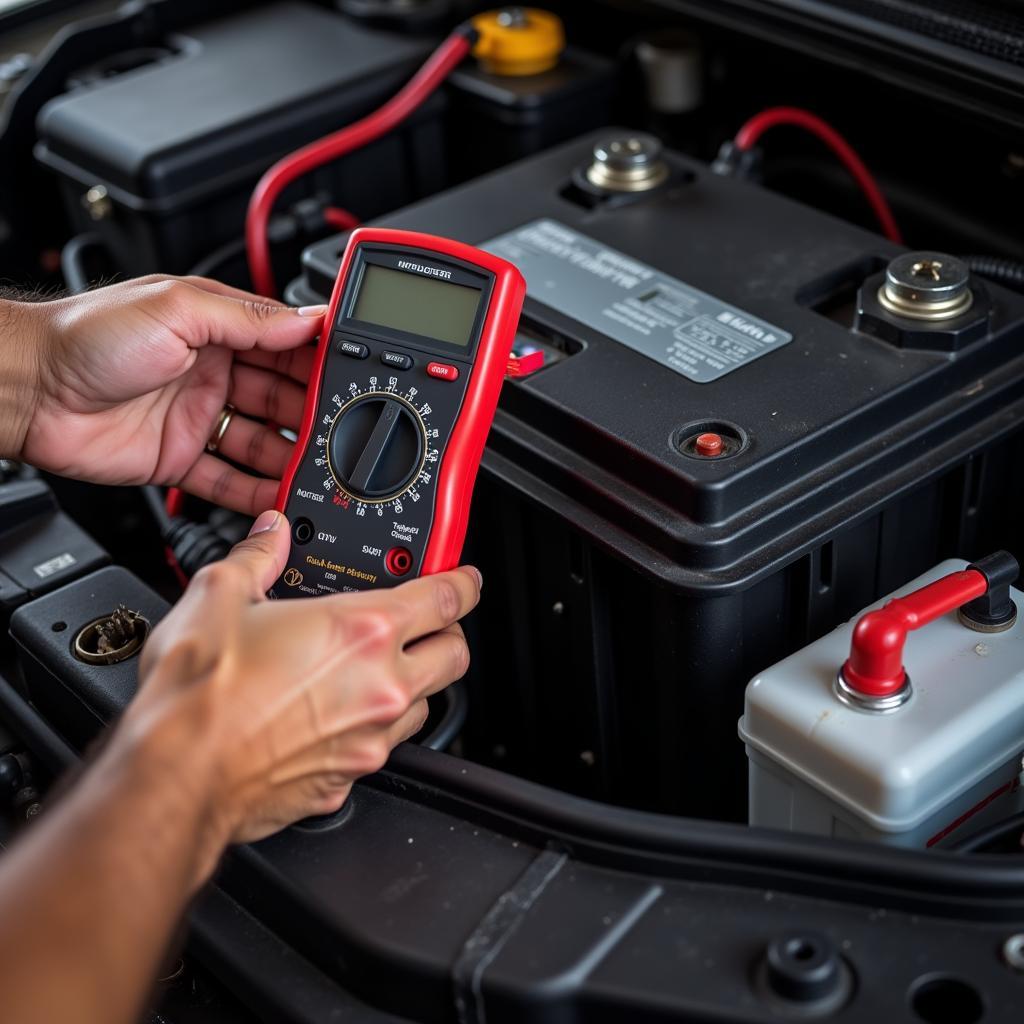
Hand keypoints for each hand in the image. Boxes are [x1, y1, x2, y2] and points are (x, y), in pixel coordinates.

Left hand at [16, 276, 325, 513]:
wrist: (26, 389)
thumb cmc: (86, 336)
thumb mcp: (177, 308)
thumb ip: (246, 318)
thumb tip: (307, 317)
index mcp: (217, 330)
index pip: (286, 347)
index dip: (320, 363)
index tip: (352, 380)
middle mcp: (213, 373)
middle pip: (282, 399)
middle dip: (314, 417)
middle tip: (343, 435)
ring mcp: (197, 418)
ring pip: (261, 444)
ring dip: (291, 458)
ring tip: (320, 471)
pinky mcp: (179, 460)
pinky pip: (228, 481)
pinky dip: (254, 493)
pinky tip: (279, 498)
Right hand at [117, 510, 480, 882]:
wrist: (176, 777)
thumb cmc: (199, 695)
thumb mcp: (220, 595)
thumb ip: (258, 557)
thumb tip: (269, 535)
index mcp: (362, 631)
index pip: (446, 599)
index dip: (464, 583)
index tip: (465, 580)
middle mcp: (380, 686)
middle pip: (454, 655)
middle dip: (448, 635)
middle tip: (426, 626)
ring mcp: (369, 738)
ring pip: (424, 705)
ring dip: (413, 684)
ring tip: (375, 671)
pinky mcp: (347, 780)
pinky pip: (380, 749)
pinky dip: (371, 730)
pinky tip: (335, 718)